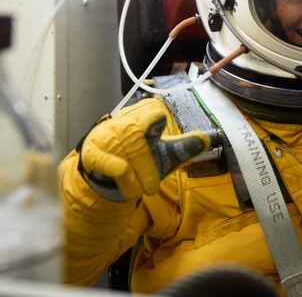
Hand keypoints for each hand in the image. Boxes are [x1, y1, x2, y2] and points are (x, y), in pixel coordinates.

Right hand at [79, 99, 209, 200]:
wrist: (106, 177)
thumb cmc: (139, 161)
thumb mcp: (164, 154)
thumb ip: (185, 146)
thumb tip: (209, 138)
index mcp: (140, 118)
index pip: (151, 111)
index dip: (155, 121)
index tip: (159, 129)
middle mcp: (121, 123)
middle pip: (136, 135)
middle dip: (147, 166)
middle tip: (152, 188)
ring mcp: (104, 137)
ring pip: (125, 153)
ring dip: (136, 177)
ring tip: (141, 191)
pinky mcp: (92, 154)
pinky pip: (110, 163)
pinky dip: (123, 178)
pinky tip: (129, 190)